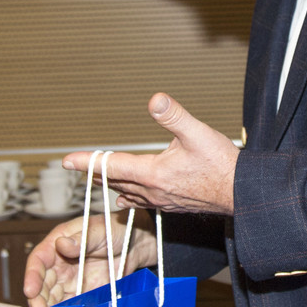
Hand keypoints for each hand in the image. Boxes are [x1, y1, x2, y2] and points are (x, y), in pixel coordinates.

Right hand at [21, 216, 156, 306]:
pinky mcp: (81, 295)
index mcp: (56, 244)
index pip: (38, 260)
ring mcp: (69, 282)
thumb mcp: (100, 230)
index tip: (30, 290)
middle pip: (42, 284)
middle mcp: (58, 265)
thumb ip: (82, 238)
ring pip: (52, 299)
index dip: (32, 276)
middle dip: (38, 300)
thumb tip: (61, 244)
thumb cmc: (115, 230)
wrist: (135, 246)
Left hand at [64, 93, 237, 214]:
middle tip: (76, 167)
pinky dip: (127, 197)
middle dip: (94, 173)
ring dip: (109, 184)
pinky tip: (125, 199)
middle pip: (113, 181)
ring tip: (96, 178)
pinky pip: (140, 203)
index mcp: (153, 173)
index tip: (66, 161)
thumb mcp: (198, 133)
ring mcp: (161, 201)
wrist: (241, 194)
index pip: (111, 165)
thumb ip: (174, 116)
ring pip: (125, 193)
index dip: (87, 161)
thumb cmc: (222, 165)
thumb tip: (155, 100)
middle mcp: (152, 191)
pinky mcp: (171, 206)